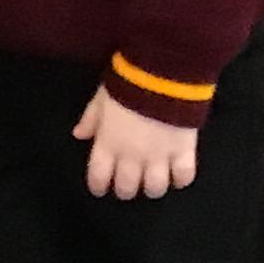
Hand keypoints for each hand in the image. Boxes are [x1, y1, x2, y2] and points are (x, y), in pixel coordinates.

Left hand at [76, 86, 198, 200]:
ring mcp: (159, 155)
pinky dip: (182, 179)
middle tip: (129, 183)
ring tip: (154, 180)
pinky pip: (184, 176)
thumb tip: (79, 134)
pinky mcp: (183, 150)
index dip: (98, 186)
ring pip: (155, 188)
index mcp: (109, 143)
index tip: (101, 187)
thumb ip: (91, 118)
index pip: (98, 177)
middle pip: (127, 188)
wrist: (163, 73)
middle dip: (126, 189)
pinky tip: (179, 174)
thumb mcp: (103, 96)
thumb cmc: (129, 81)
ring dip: (153, 187)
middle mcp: (132, 155)